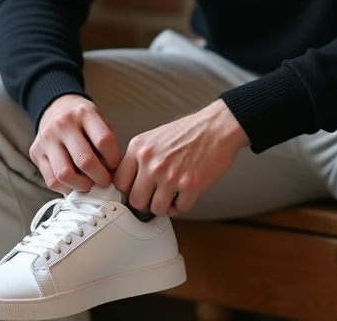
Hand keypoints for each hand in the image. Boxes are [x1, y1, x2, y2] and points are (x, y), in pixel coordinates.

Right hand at [31, 95, 121, 193]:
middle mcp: (63, 123)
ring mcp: (47, 137)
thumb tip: (112, 176)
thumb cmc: (83, 122)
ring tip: (89, 184)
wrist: (57, 108)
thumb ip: (105, 145)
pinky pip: (51, 180)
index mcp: (85, 113)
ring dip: (81, 186)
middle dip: (100, 178)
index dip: (113, 160)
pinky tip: (73, 184)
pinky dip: (65, 188)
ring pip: (64, 174)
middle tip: (104, 181)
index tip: (114, 167)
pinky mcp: (36, 151)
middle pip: (85, 160)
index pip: (104, 141)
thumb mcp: (98, 122)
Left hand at [112, 99, 248, 216]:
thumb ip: (139, 158)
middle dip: (146, 201)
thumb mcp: (153, 138)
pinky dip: (183, 204)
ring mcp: (170, 176)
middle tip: (155, 196)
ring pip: (157, 209)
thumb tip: (129, 181)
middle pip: (136, 201)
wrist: (217, 127)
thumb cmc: (189, 132)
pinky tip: (185, 193)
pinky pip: (180, 209)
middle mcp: (151, 162)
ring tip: (172, 195)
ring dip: (165, 206)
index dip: (129, 190)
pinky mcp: (190, 185)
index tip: (136, 191)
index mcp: (139, 148)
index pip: (120, 182)